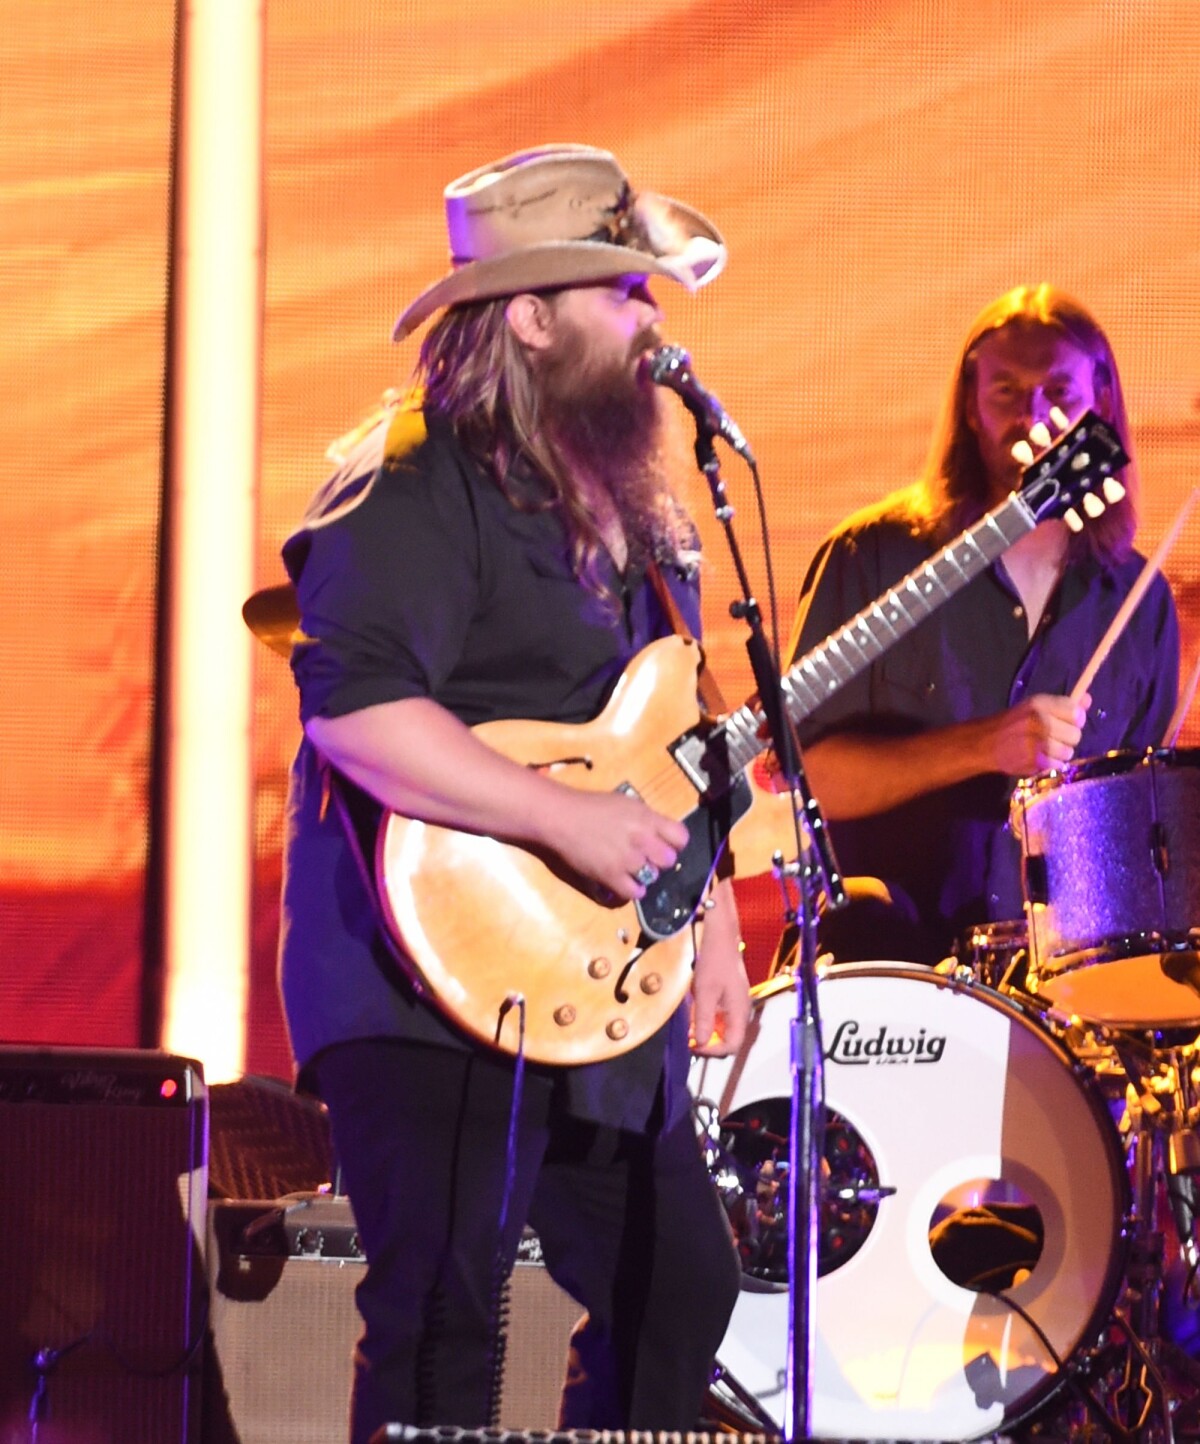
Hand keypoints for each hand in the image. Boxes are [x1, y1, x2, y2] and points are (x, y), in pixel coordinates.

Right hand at [541, 788, 688, 901]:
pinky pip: (634, 892)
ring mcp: (626, 860)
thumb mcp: (626, 804)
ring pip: (652, 876)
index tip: (666, 845)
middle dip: (660, 860)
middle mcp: (641, 839)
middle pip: (669, 860)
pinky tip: (625, 882)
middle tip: (646, 857)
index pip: (681, 837)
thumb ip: (647, 819)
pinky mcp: (611, 876)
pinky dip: (633, 889)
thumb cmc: (592, 807)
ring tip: (631, 868)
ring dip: (644, 874)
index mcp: (646, 818)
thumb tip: (661, 835)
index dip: (675, 843)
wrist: (562, 818)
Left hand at [689, 879, 750, 1056]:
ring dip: (705, 1029)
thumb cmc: (713, 960)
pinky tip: (693, 1010)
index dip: (712, 1052)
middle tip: (688, 1036)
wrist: (718, 932)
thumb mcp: (705, 992)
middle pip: (727, 1038)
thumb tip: (701, 1044)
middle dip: (708, 1041)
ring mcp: (734, 1001)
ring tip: (688, 1024)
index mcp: (740, 1011)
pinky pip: (718, 1014)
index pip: (731, 1045)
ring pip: (722, 1027)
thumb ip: (705, 1020)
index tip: (693, 1045)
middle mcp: (741, 1009)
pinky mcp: (727, 993)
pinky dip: (706, 1017)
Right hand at [985, 692, 1089, 776]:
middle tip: (1055, 737)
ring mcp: (1036, 743)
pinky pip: (1058, 765)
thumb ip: (1063, 705)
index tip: (1067, 721)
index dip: (1075, 718)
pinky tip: (1042, 759)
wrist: (986, 743)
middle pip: (1075, 734)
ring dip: (1061, 752)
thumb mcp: (1035, 706)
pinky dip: (1053, 764)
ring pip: (1068, 751)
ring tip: (1047, 749)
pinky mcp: (1034, 762)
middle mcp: (1039, 721)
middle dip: (1068, 737)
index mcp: (1039, 704)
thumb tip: (1087, 700)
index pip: (1076, 712)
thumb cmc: (1014, 722)